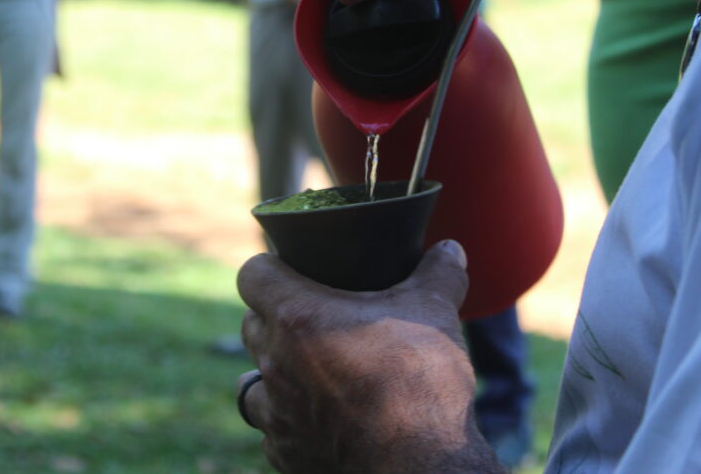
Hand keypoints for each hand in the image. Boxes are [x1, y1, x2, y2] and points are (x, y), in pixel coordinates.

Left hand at [237, 241, 502, 472]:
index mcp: (297, 317)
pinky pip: (271, 430)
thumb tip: (450, 249)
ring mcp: (275, 412)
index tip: (289, 270)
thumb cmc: (422, 384)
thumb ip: (438, 274)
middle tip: (312, 319)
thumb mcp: (435, 314)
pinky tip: (317, 418)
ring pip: (250, 382)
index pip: (251, 275)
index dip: (268, 268)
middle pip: (250, 324)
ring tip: (307, 372)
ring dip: (273, 372)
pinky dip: (287, 421)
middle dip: (273, 318)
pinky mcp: (285, 452)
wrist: (421, 466)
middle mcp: (274, 361)